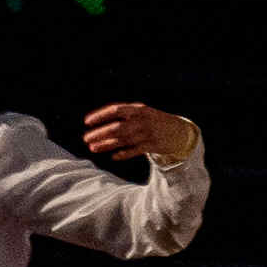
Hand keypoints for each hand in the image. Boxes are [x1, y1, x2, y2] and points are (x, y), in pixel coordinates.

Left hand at [81, 103, 199, 167]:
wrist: (180, 131)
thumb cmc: (154, 121)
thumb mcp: (142, 112)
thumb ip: (124, 116)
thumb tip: (100, 124)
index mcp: (138, 109)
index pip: (115, 110)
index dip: (100, 116)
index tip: (87, 122)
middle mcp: (142, 121)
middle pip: (117, 128)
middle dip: (100, 133)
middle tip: (86, 139)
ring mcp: (148, 133)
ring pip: (123, 140)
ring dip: (106, 144)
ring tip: (93, 148)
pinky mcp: (153, 145)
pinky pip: (135, 151)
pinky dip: (124, 154)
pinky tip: (113, 156)